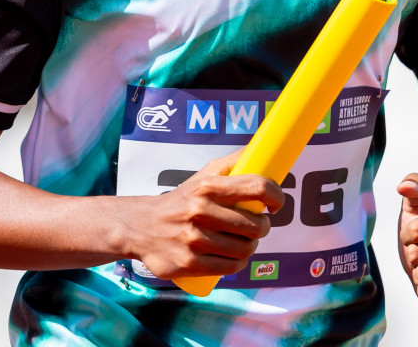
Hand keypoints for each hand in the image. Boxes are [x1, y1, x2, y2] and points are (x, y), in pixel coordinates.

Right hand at [121, 151, 285, 279]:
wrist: (141, 226)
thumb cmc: (181, 199)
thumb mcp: (203, 175)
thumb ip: (233, 162)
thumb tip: (262, 149)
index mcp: (207, 186)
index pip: (256, 187)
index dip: (275, 196)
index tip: (276, 203)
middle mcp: (200, 211)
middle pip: (255, 225)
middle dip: (263, 227)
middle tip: (258, 225)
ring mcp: (194, 239)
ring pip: (245, 248)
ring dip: (251, 246)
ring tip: (245, 241)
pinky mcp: (189, 263)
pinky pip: (230, 267)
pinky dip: (238, 263)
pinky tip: (235, 257)